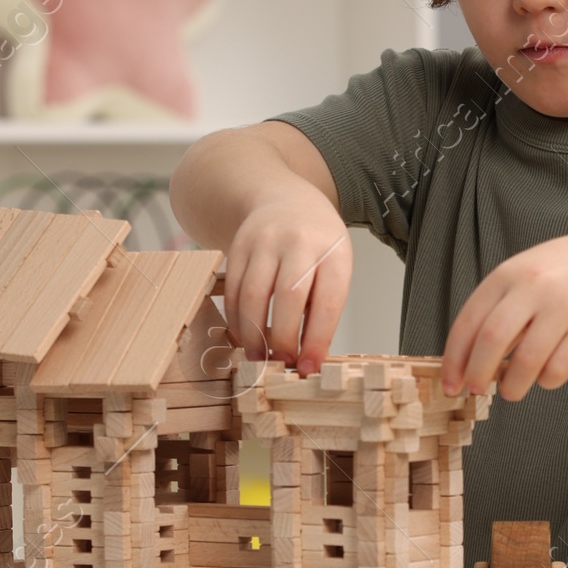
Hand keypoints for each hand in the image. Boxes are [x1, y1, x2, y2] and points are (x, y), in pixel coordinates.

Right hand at [222, 183, 351, 371]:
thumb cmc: (316, 243)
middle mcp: (298, 242)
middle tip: (283, 364)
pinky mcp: (238, 246)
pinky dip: (236, 320)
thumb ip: (323, 307)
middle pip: (288, 296)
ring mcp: (264, 241)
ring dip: (254, 334)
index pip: (327, 301)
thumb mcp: (334, 266)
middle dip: (284, 338)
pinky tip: (244, 336)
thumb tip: (308, 357)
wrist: (284, 199)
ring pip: (253, 295)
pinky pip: (232, 290)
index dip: (317, 340)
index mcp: (333, 252)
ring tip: (260, 358)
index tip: (309, 367)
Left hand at [440, 232, 567, 400]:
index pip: (468, 322)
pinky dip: (545, 381)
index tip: (450, 383)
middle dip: (477, 374)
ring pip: (525, 362)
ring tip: (511, 390)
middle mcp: (534, 288)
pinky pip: (557, 369)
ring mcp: (563, 308)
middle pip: (491, 341)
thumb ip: (496, 308)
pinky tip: (544, 375)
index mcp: (508, 274)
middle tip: (476, 390)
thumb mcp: (523, 274)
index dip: (454, 360)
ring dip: (512, 387)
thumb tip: (467, 360)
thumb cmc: (563, 273)